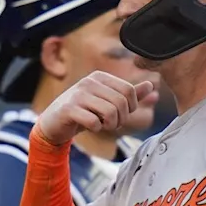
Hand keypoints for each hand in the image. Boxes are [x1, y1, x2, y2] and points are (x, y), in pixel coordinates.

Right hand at [35, 71, 156, 145]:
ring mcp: (78, 94)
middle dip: (121, 119)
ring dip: (110, 125)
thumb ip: (128, 95)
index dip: (131, 108)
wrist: (53, 124)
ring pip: (110, 112)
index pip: (129, 90)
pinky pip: (94, 121)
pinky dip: (96, 128)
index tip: (121, 115)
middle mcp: (89, 82)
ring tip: (102, 125)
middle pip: (121, 102)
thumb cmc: (82, 112)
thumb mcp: (106, 101)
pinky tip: (90, 127)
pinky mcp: (69, 109)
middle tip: (112, 124)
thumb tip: (152, 86)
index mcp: (100, 77)